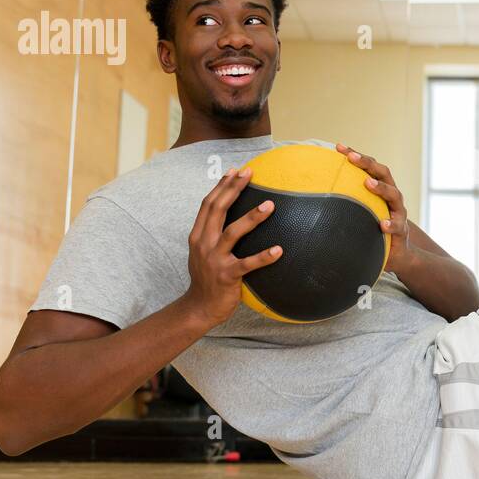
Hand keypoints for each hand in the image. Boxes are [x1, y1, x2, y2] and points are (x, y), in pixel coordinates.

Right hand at [182, 166, 281, 327]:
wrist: (199, 308)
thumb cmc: (208, 278)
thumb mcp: (205, 252)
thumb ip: (214, 234)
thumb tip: (233, 217)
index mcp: (198, 235)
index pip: (208, 204)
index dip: (221, 186)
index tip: (235, 170)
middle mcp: (203, 244)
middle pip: (217, 210)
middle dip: (233, 189)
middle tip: (250, 173)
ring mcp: (214, 260)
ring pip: (232, 233)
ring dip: (252, 218)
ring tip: (270, 205)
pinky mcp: (227, 276)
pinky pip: (248, 264)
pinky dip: (264, 256)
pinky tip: (279, 250)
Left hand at [335, 142, 412, 274]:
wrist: (397, 252)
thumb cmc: (372, 228)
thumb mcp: (360, 213)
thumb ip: (345, 203)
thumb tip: (311, 195)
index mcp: (381, 188)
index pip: (369, 166)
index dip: (356, 155)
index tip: (339, 147)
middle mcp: (391, 196)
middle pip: (383, 173)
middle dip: (367, 163)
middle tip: (352, 157)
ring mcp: (399, 212)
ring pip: (394, 195)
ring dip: (381, 188)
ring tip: (367, 183)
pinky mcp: (401, 230)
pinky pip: (397, 226)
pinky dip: (391, 224)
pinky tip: (382, 225)